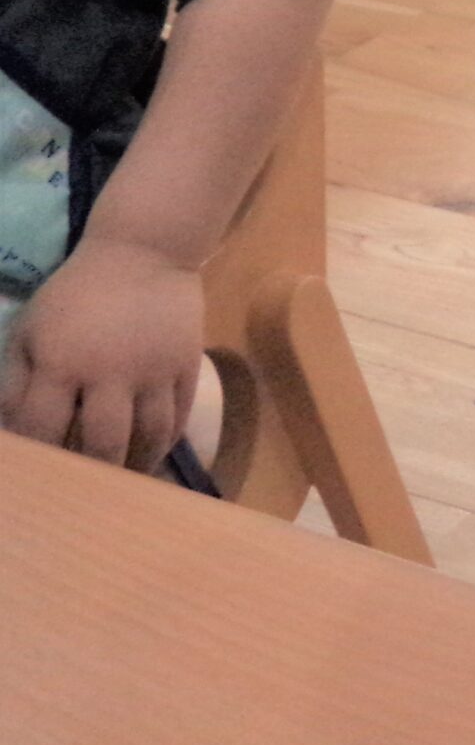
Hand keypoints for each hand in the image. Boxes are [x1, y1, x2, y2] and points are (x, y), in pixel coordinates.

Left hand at [1, 237, 203, 469]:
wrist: (143, 251)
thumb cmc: (75, 293)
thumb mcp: (31, 328)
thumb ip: (15, 380)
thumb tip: (9, 432)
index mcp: (62, 362)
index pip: (42, 428)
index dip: (36, 459)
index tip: (35, 480)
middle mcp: (110, 372)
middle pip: (102, 442)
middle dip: (91, 474)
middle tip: (85, 493)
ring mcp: (154, 369)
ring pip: (148, 434)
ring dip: (134, 466)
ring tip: (123, 485)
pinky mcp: (186, 363)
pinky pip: (179, 414)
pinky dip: (166, 442)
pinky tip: (152, 456)